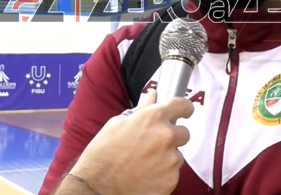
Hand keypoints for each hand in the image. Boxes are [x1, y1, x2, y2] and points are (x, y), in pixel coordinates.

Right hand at [69, 90, 194, 194]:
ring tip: (144, 162)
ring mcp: (170, 160)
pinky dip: (163, 175)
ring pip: (178, 155)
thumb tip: (153, 95)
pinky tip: (146, 175)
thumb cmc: (102, 154)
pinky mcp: (171, 180)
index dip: (184, 108)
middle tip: (152, 145)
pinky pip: (173, 173)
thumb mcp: (118, 124)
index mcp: (154, 117)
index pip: (183, 105)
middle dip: (172, 137)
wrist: (96, 187)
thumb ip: (141, 109)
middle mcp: (166, 136)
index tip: (183, 112)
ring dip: (167, 157)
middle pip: (184, 133)